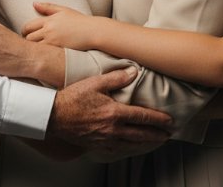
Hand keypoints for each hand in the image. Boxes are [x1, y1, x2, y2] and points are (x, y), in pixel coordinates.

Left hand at [23, 2, 96, 49]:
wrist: (93, 31)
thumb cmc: (79, 20)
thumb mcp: (64, 10)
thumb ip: (48, 7)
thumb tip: (33, 3)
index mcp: (49, 20)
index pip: (28, 26)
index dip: (24, 32)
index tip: (26, 35)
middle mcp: (49, 30)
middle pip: (29, 38)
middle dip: (27, 41)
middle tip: (30, 44)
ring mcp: (53, 41)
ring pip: (35, 48)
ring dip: (34, 49)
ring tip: (35, 51)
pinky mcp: (58, 50)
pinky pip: (44, 54)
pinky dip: (42, 54)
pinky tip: (44, 55)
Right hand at [49, 67, 172, 155]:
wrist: (53, 115)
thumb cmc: (72, 98)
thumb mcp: (95, 82)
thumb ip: (116, 78)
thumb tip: (133, 72)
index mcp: (114, 113)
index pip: (143, 117)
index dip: (158, 119)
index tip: (169, 121)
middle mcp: (112, 129)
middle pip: (141, 134)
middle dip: (156, 135)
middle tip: (168, 135)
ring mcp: (104, 139)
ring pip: (131, 144)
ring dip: (145, 143)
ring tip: (154, 142)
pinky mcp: (96, 145)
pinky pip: (117, 150)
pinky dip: (128, 149)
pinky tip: (130, 147)